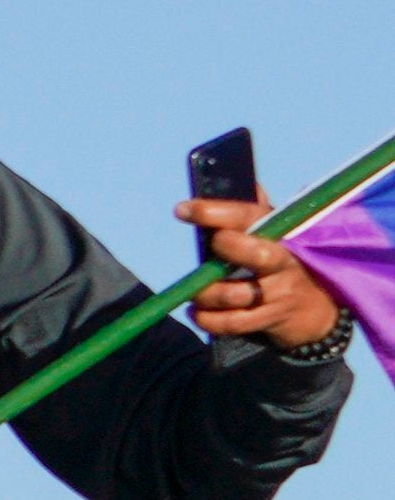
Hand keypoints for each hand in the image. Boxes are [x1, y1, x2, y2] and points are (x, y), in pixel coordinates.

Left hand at [192, 192, 361, 355]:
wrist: (316, 308)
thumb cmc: (283, 260)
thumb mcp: (277, 234)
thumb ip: (256, 209)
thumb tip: (236, 177)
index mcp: (280, 236)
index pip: (251, 217)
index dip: (216, 212)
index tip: (183, 209)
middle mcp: (283, 263)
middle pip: (257, 254)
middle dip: (228, 248)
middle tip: (210, 248)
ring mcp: (278, 293)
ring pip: (236, 294)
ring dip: (205, 292)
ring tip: (193, 290)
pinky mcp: (271, 319)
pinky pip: (234, 322)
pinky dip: (208, 319)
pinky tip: (196, 312)